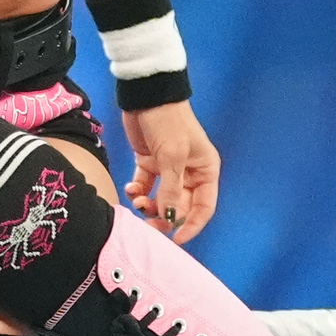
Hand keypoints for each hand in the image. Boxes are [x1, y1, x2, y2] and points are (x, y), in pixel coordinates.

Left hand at [122, 99, 220, 241]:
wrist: (146, 95)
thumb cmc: (167, 122)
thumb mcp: (172, 156)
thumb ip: (171, 190)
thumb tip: (169, 219)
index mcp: (205, 170)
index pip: (204, 207)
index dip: (192, 225)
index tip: (176, 240)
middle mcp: (190, 172)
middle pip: (180, 207)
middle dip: (165, 218)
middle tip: (148, 225)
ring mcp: (169, 169)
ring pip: (161, 200)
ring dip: (149, 207)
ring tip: (137, 202)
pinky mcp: (150, 163)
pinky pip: (146, 187)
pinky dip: (138, 192)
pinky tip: (131, 189)